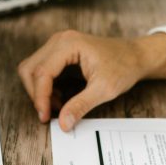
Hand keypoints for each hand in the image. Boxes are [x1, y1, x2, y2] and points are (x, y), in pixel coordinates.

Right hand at [17, 30, 165, 130]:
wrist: (135, 56)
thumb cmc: (124, 66)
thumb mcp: (104, 89)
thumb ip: (81, 106)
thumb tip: (63, 123)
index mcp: (68, 44)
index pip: (41, 73)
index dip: (40, 98)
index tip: (45, 117)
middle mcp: (59, 40)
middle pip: (30, 69)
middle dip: (36, 94)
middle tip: (49, 114)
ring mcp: (58, 45)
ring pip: (32, 69)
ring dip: (39, 91)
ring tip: (59, 106)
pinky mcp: (59, 52)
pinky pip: (41, 70)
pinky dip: (46, 88)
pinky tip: (61, 99)